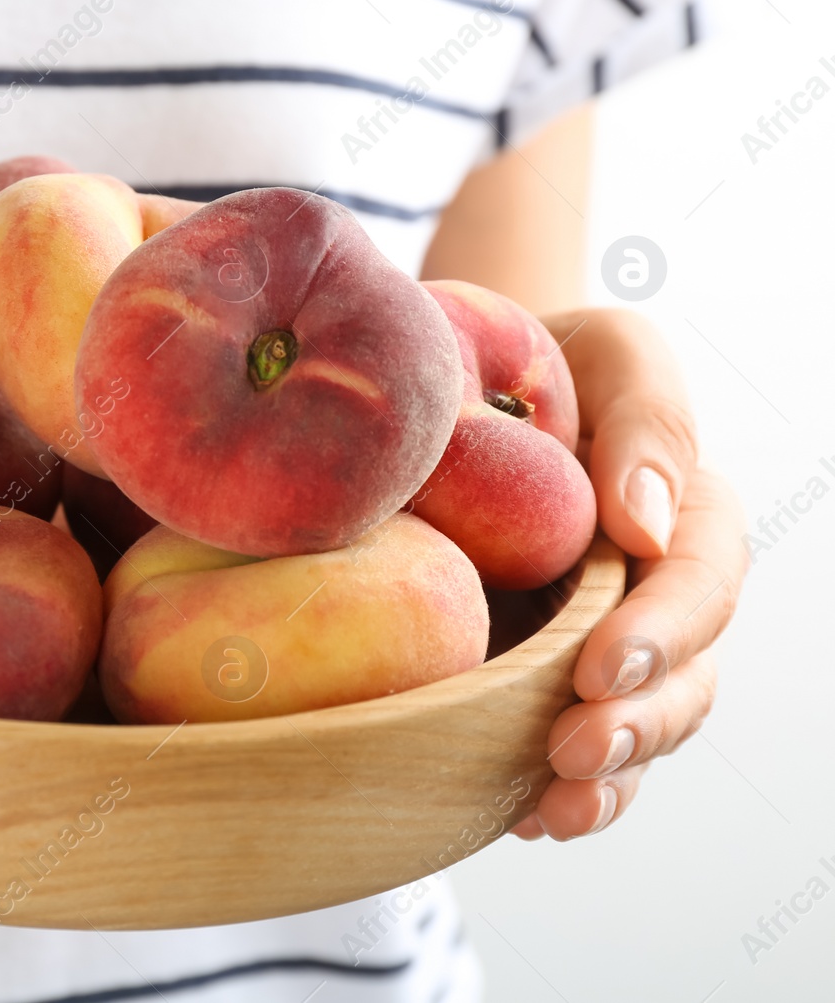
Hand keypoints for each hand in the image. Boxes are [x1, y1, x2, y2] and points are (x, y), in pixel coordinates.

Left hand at [511, 310, 746, 840]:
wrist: (467, 377)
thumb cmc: (548, 356)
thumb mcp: (609, 353)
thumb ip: (647, 421)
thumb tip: (647, 522)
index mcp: (686, 521)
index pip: (700, 586)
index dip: (663, 633)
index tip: (602, 665)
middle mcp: (654, 595)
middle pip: (681, 680)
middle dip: (635, 724)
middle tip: (571, 748)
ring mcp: (597, 643)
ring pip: (632, 728)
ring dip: (605, 777)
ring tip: (552, 807)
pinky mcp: (534, 673)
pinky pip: (560, 743)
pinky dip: (544, 787)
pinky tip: (512, 814)